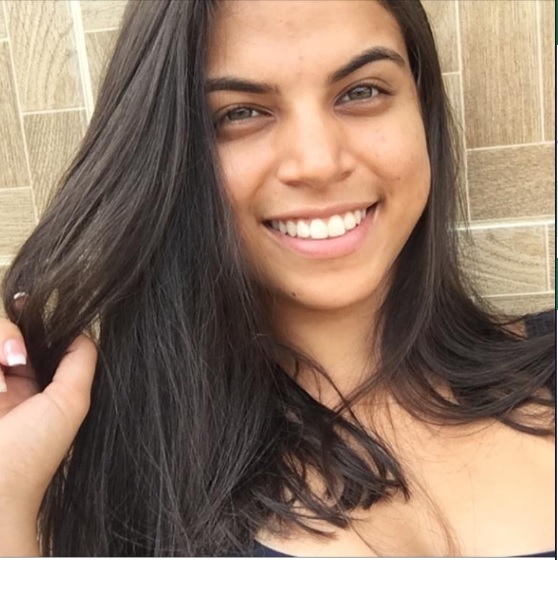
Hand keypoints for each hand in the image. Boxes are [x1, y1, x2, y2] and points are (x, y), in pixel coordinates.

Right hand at [0, 316, 96, 524]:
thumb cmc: (34, 451)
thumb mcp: (71, 402)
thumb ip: (80, 362)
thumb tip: (84, 329)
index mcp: (32, 388)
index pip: (27, 340)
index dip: (26, 319)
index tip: (24, 300)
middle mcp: (3, 384)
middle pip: (1, 334)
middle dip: (6, 335)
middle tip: (15, 357)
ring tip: (4, 374)